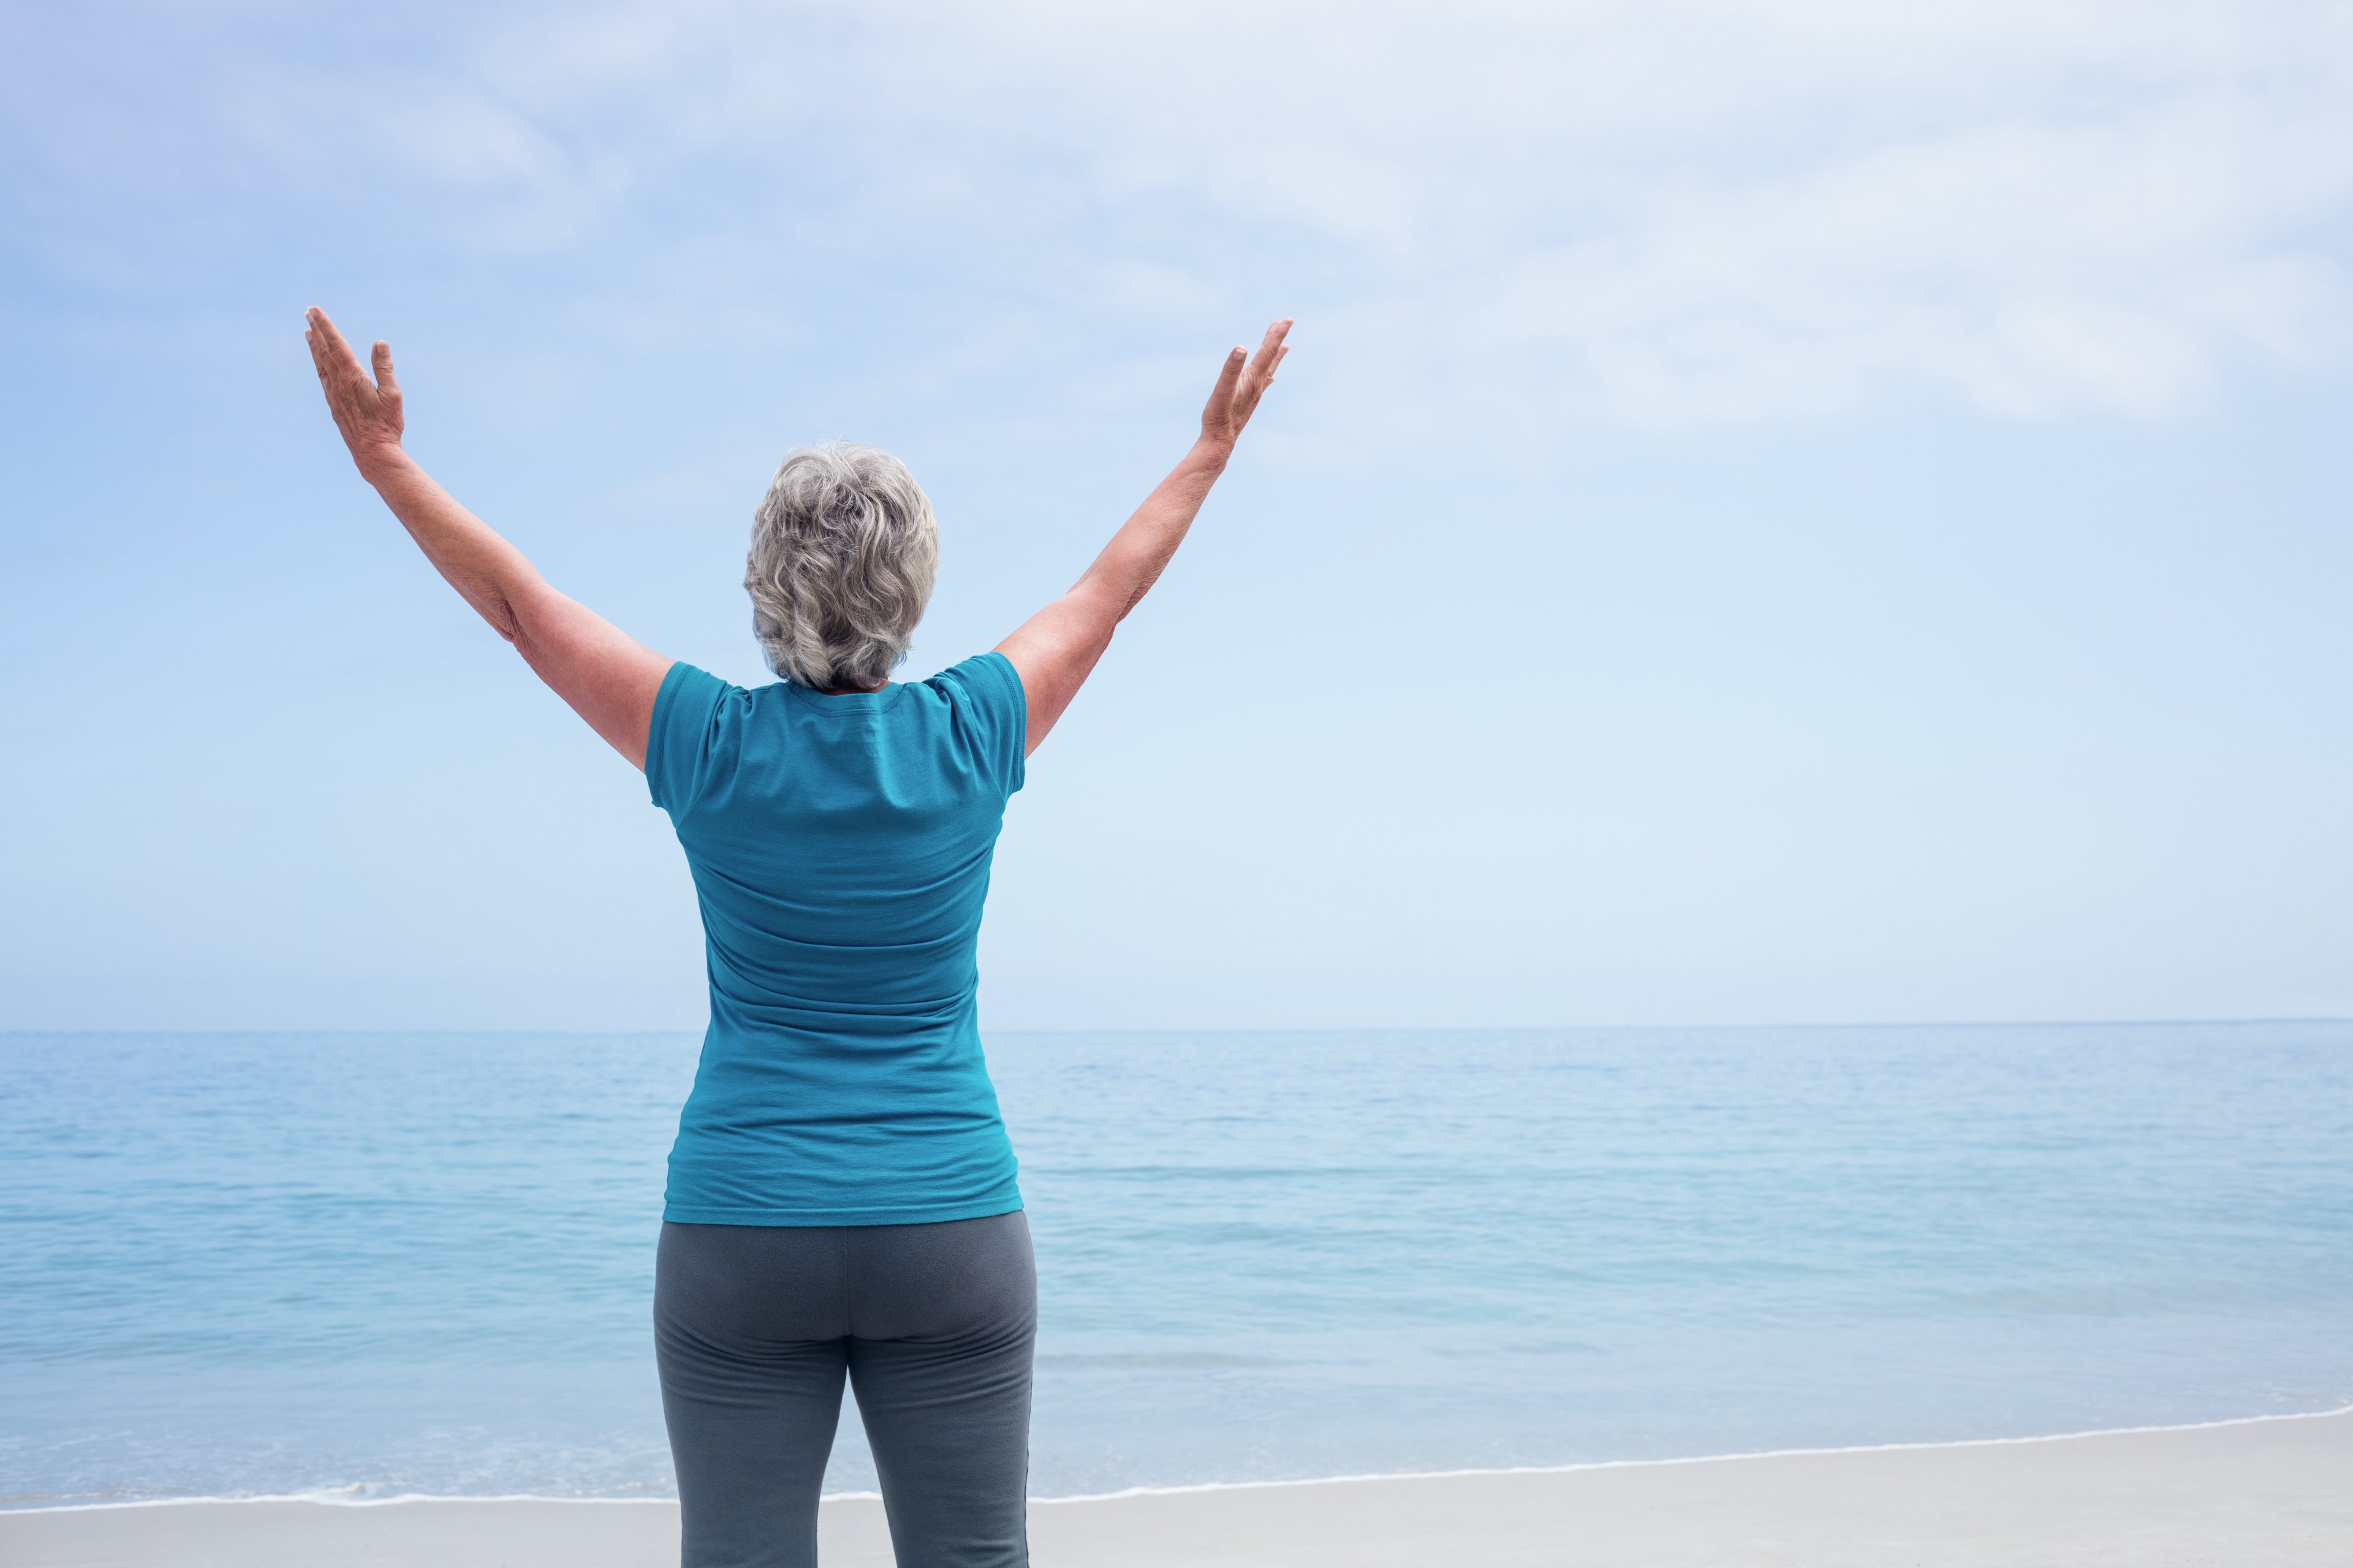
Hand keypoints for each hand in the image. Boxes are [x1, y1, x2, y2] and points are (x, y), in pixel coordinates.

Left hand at [304, 306, 404, 476]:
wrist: (373, 452)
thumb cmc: (387, 425)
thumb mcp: (392, 395)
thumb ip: (384, 368)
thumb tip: (379, 343)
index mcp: (352, 377)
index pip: (336, 345)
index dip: (326, 326)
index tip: (315, 311)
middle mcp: (338, 383)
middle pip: (324, 350)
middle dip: (317, 330)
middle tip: (308, 312)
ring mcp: (333, 394)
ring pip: (320, 363)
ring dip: (314, 345)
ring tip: (308, 331)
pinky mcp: (333, 403)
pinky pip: (322, 376)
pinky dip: (318, 362)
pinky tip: (318, 360)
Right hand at [1199, 318, 1291, 453]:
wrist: (1220, 442)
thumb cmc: (1219, 416)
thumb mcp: (1222, 390)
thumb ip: (1231, 368)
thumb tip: (1240, 348)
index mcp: (1253, 378)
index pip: (1268, 352)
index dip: (1277, 335)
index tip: (1288, 320)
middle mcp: (1258, 384)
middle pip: (1270, 357)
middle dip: (1277, 339)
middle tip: (1287, 321)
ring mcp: (1255, 393)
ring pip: (1269, 369)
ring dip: (1275, 354)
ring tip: (1285, 345)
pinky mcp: (1250, 400)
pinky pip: (1263, 382)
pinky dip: (1268, 373)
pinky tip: (1271, 377)